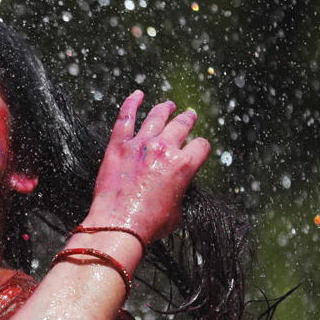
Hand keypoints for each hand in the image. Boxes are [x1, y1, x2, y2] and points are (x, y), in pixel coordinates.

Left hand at [86, 91, 210, 243]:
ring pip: (157, 117)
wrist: (119, 224)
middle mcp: (164, 150)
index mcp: (184, 165)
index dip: (201, 147)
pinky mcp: (118, 146)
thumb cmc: (150, 224)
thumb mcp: (179, 211)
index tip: (197, 149)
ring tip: (168, 105)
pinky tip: (137, 94)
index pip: (201, 145)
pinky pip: (125, 117)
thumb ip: (181, 192)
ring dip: (165, 109)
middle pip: (182, 125)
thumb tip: (177, 188)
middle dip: (188, 119)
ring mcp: (140, 145)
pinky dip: (132, 103)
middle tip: (189, 116)